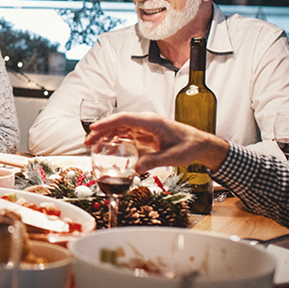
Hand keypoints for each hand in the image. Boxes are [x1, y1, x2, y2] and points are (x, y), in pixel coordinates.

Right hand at [84, 112, 229, 173]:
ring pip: (120, 128)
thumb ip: (153, 161)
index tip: (94, 128)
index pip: (125, 119)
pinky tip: (107, 146)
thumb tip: (135, 169)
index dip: (108, 123)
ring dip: (106, 135)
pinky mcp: (146, 135)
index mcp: (152, 122)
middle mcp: (146, 122)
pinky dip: (115, 139)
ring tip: (92, 145)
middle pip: (118, 123)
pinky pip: (126, 134)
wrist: (200, 145)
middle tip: (88, 141)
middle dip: (101, 130)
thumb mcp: (172, 156)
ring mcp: (145, 128)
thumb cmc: (189, 146)